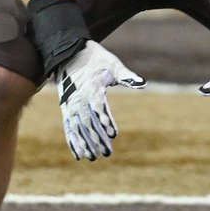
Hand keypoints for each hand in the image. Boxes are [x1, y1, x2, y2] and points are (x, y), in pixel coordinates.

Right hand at [53, 40, 145, 160]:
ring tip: (93, 157)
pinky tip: (79, 154)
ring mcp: (71, 105)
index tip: (114, 134)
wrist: (69, 53)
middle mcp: (79, 99)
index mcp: (92, 87)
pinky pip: (68, 127)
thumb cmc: (95, 58)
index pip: (99, 107)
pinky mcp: (65, 109)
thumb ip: (127, 76)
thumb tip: (143, 84)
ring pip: (78, 127)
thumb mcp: (112, 63)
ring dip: (85, 143)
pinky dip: (73, 141)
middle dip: (98, 138)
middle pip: (89, 121)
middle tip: (107, 152)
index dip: (106, 120)